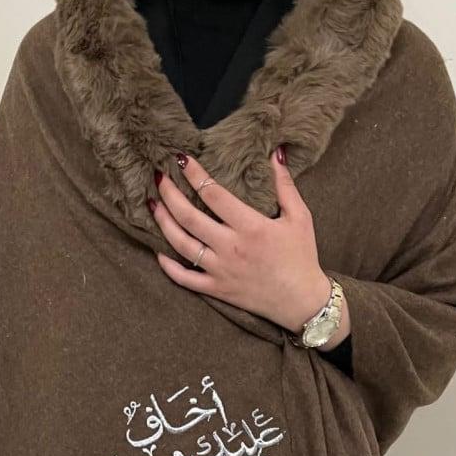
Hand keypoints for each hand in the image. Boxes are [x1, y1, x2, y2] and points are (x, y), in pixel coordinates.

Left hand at [149, 149, 349, 346]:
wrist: (301, 301)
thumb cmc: (302, 257)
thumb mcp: (300, 216)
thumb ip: (285, 185)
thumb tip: (274, 154)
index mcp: (250, 226)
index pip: (214, 194)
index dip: (194, 174)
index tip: (181, 159)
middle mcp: (230, 247)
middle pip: (189, 217)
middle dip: (170, 194)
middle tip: (159, 177)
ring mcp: (220, 270)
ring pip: (181, 244)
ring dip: (163, 223)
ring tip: (154, 205)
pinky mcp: (216, 289)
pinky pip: (184, 278)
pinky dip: (168, 266)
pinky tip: (158, 251)